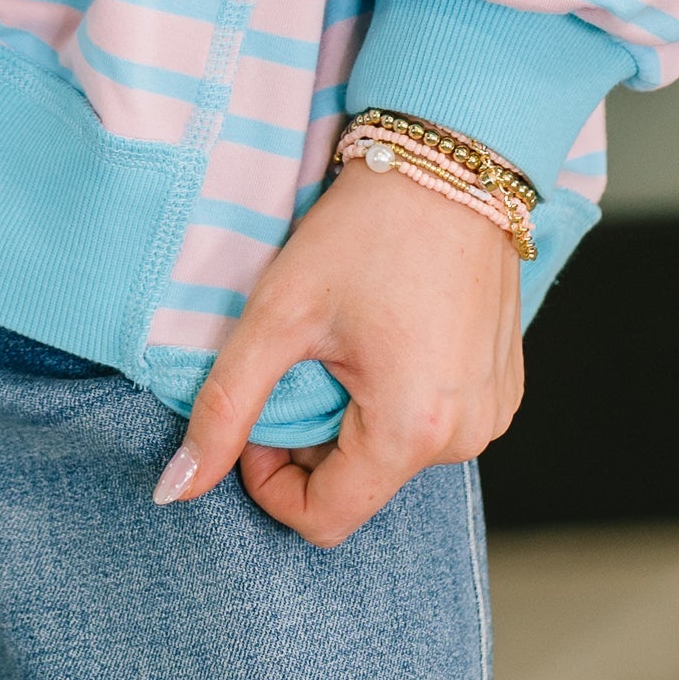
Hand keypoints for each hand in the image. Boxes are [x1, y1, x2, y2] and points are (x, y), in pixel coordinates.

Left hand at [154, 155, 523, 547]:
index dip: (270, 478)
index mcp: (412, 430)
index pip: (323, 518)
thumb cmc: (365, 230)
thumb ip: (225, 406)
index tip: (259, 413)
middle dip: (313, 436)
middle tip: (302, 356)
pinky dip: (397, 394)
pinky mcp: (503, 389)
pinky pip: (433, 422)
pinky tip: (389, 330)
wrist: (450, 161)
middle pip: (359, 483)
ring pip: (393, 453)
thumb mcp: (279, 314)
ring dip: (354, 413)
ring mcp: (494, 414)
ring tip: (348, 335)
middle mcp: (467, 438)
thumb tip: (175, 489)